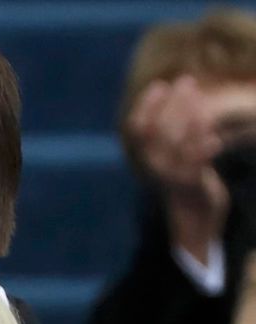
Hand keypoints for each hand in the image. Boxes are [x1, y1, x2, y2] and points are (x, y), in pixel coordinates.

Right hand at [129, 76, 231, 258]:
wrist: (193, 213)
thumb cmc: (186, 175)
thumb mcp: (173, 151)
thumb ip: (171, 129)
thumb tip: (180, 93)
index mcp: (144, 156)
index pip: (136, 126)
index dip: (145, 105)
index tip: (160, 85)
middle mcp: (152, 165)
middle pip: (157, 128)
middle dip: (173, 102)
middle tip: (188, 81)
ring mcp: (169, 175)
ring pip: (175, 143)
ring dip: (189, 120)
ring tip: (203, 101)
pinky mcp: (189, 184)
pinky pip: (195, 164)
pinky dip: (205, 150)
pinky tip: (216, 140)